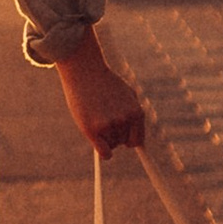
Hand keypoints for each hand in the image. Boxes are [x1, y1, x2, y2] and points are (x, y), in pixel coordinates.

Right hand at [57, 32, 147, 159]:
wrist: (84, 70)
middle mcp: (125, 120)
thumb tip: (138, 142)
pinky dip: (103, 152)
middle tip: (103, 121)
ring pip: (111, 145)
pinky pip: (104, 153)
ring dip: (104, 137)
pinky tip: (96, 140)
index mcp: (137, 113)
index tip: (122, 138)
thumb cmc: (105, 82)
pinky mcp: (93, 130)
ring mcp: (109, 125)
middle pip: (123, 143)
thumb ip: (133, 115)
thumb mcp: (126, 94)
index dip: (128, 139)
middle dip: (115, 136)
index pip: (137, 140)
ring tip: (95, 118)